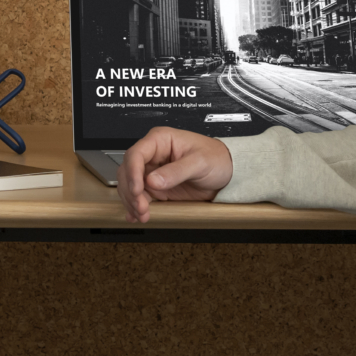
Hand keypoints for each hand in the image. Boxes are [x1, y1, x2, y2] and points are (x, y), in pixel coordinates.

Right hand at [118, 127, 232, 221]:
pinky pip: (139, 196)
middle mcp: (153, 155)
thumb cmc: (216, 158)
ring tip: (141, 214)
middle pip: (128, 171)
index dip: (132, 172)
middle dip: (131, 191)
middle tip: (140, 207)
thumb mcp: (199, 162)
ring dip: (132, 201)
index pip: (136, 154)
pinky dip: (135, 206)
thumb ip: (176, 171)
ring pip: (130, 185)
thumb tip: (153, 180)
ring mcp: (152, 171)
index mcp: (160, 140)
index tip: (137, 189)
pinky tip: (135, 215)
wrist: (227, 172)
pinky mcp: (156, 186)